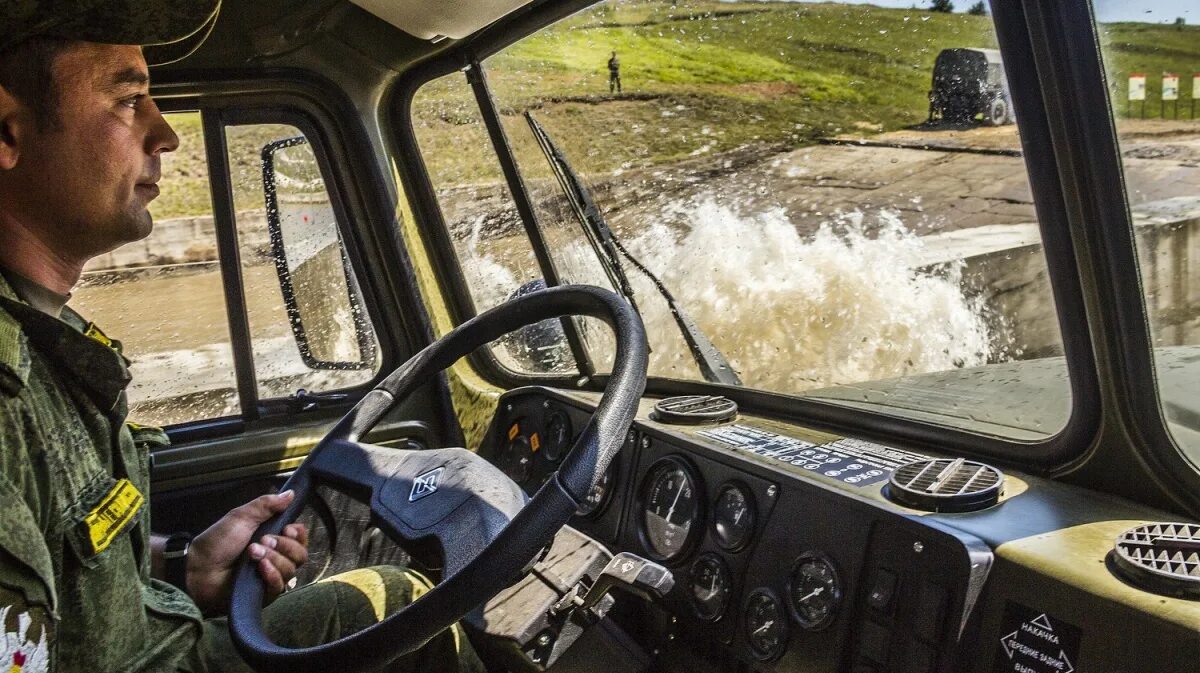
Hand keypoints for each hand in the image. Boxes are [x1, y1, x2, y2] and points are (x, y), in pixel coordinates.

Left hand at [185, 490, 308, 614]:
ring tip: (252, 553)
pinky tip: (260, 568)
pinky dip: (272, 574)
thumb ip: (267, 504)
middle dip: (284, 545)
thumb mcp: (241, 517)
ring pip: (291, 569)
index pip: (300, 538)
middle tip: (263, 540)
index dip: (298, 534)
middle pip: (300, 554)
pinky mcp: (263, 594)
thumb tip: (291, 493)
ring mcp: (270, 577)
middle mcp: (275, 558)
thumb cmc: (217, 542)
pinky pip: (279, 586)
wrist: (198, 568)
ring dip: (273, 558)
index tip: (287, 528)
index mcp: (272, 538)